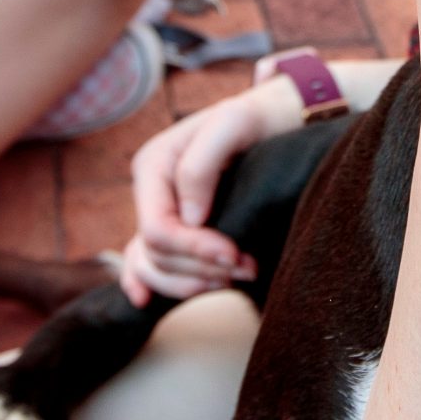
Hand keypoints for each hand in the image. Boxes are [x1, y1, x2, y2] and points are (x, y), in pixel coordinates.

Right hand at [116, 76, 299, 304]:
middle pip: (157, 254)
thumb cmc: (255, 119)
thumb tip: (189, 218)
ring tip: (237, 275)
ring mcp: (161, 211)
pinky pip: (146, 263)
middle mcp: (151, 192)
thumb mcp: (232, 124)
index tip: (235, 254)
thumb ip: (201, 165)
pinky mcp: (176, 227)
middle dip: (202, 268)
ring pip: (154, 267)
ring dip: (193, 281)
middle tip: (248, 267)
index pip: (157, 229)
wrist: (274, 120)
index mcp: (153, 165)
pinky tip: (145, 301)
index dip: (192, 249)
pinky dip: (149, 283)